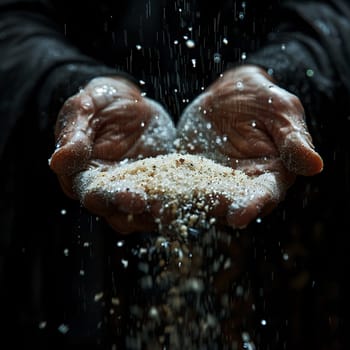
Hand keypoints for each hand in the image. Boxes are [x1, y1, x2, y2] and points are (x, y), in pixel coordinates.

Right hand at [49, 76, 175, 232]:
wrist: (131, 102)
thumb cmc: (102, 101)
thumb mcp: (86, 109)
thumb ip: (74, 134)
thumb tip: (59, 161)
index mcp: (81, 174)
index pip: (89, 192)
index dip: (107, 197)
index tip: (128, 197)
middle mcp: (104, 187)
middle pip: (114, 208)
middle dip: (131, 209)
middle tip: (150, 205)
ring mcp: (131, 188)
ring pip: (137, 212)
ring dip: (152, 214)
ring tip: (170, 210)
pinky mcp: (154, 186)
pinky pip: (161, 199)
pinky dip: (171, 203)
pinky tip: (186, 202)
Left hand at [176, 65, 322, 227]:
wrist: (229, 96)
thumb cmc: (261, 100)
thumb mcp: (280, 112)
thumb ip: (293, 139)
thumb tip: (315, 165)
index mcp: (268, 175)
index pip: (263, 195)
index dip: (253, 205)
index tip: (240, 215)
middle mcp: (240, 187)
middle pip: (227, 204)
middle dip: (212, 212)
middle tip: (194, 218)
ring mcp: (212, 184)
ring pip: (198, 200)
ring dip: (181, 207)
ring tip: (162, 212)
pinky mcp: (189, 177)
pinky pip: (176, 186)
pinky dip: (163, 192)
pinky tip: (147, 196)